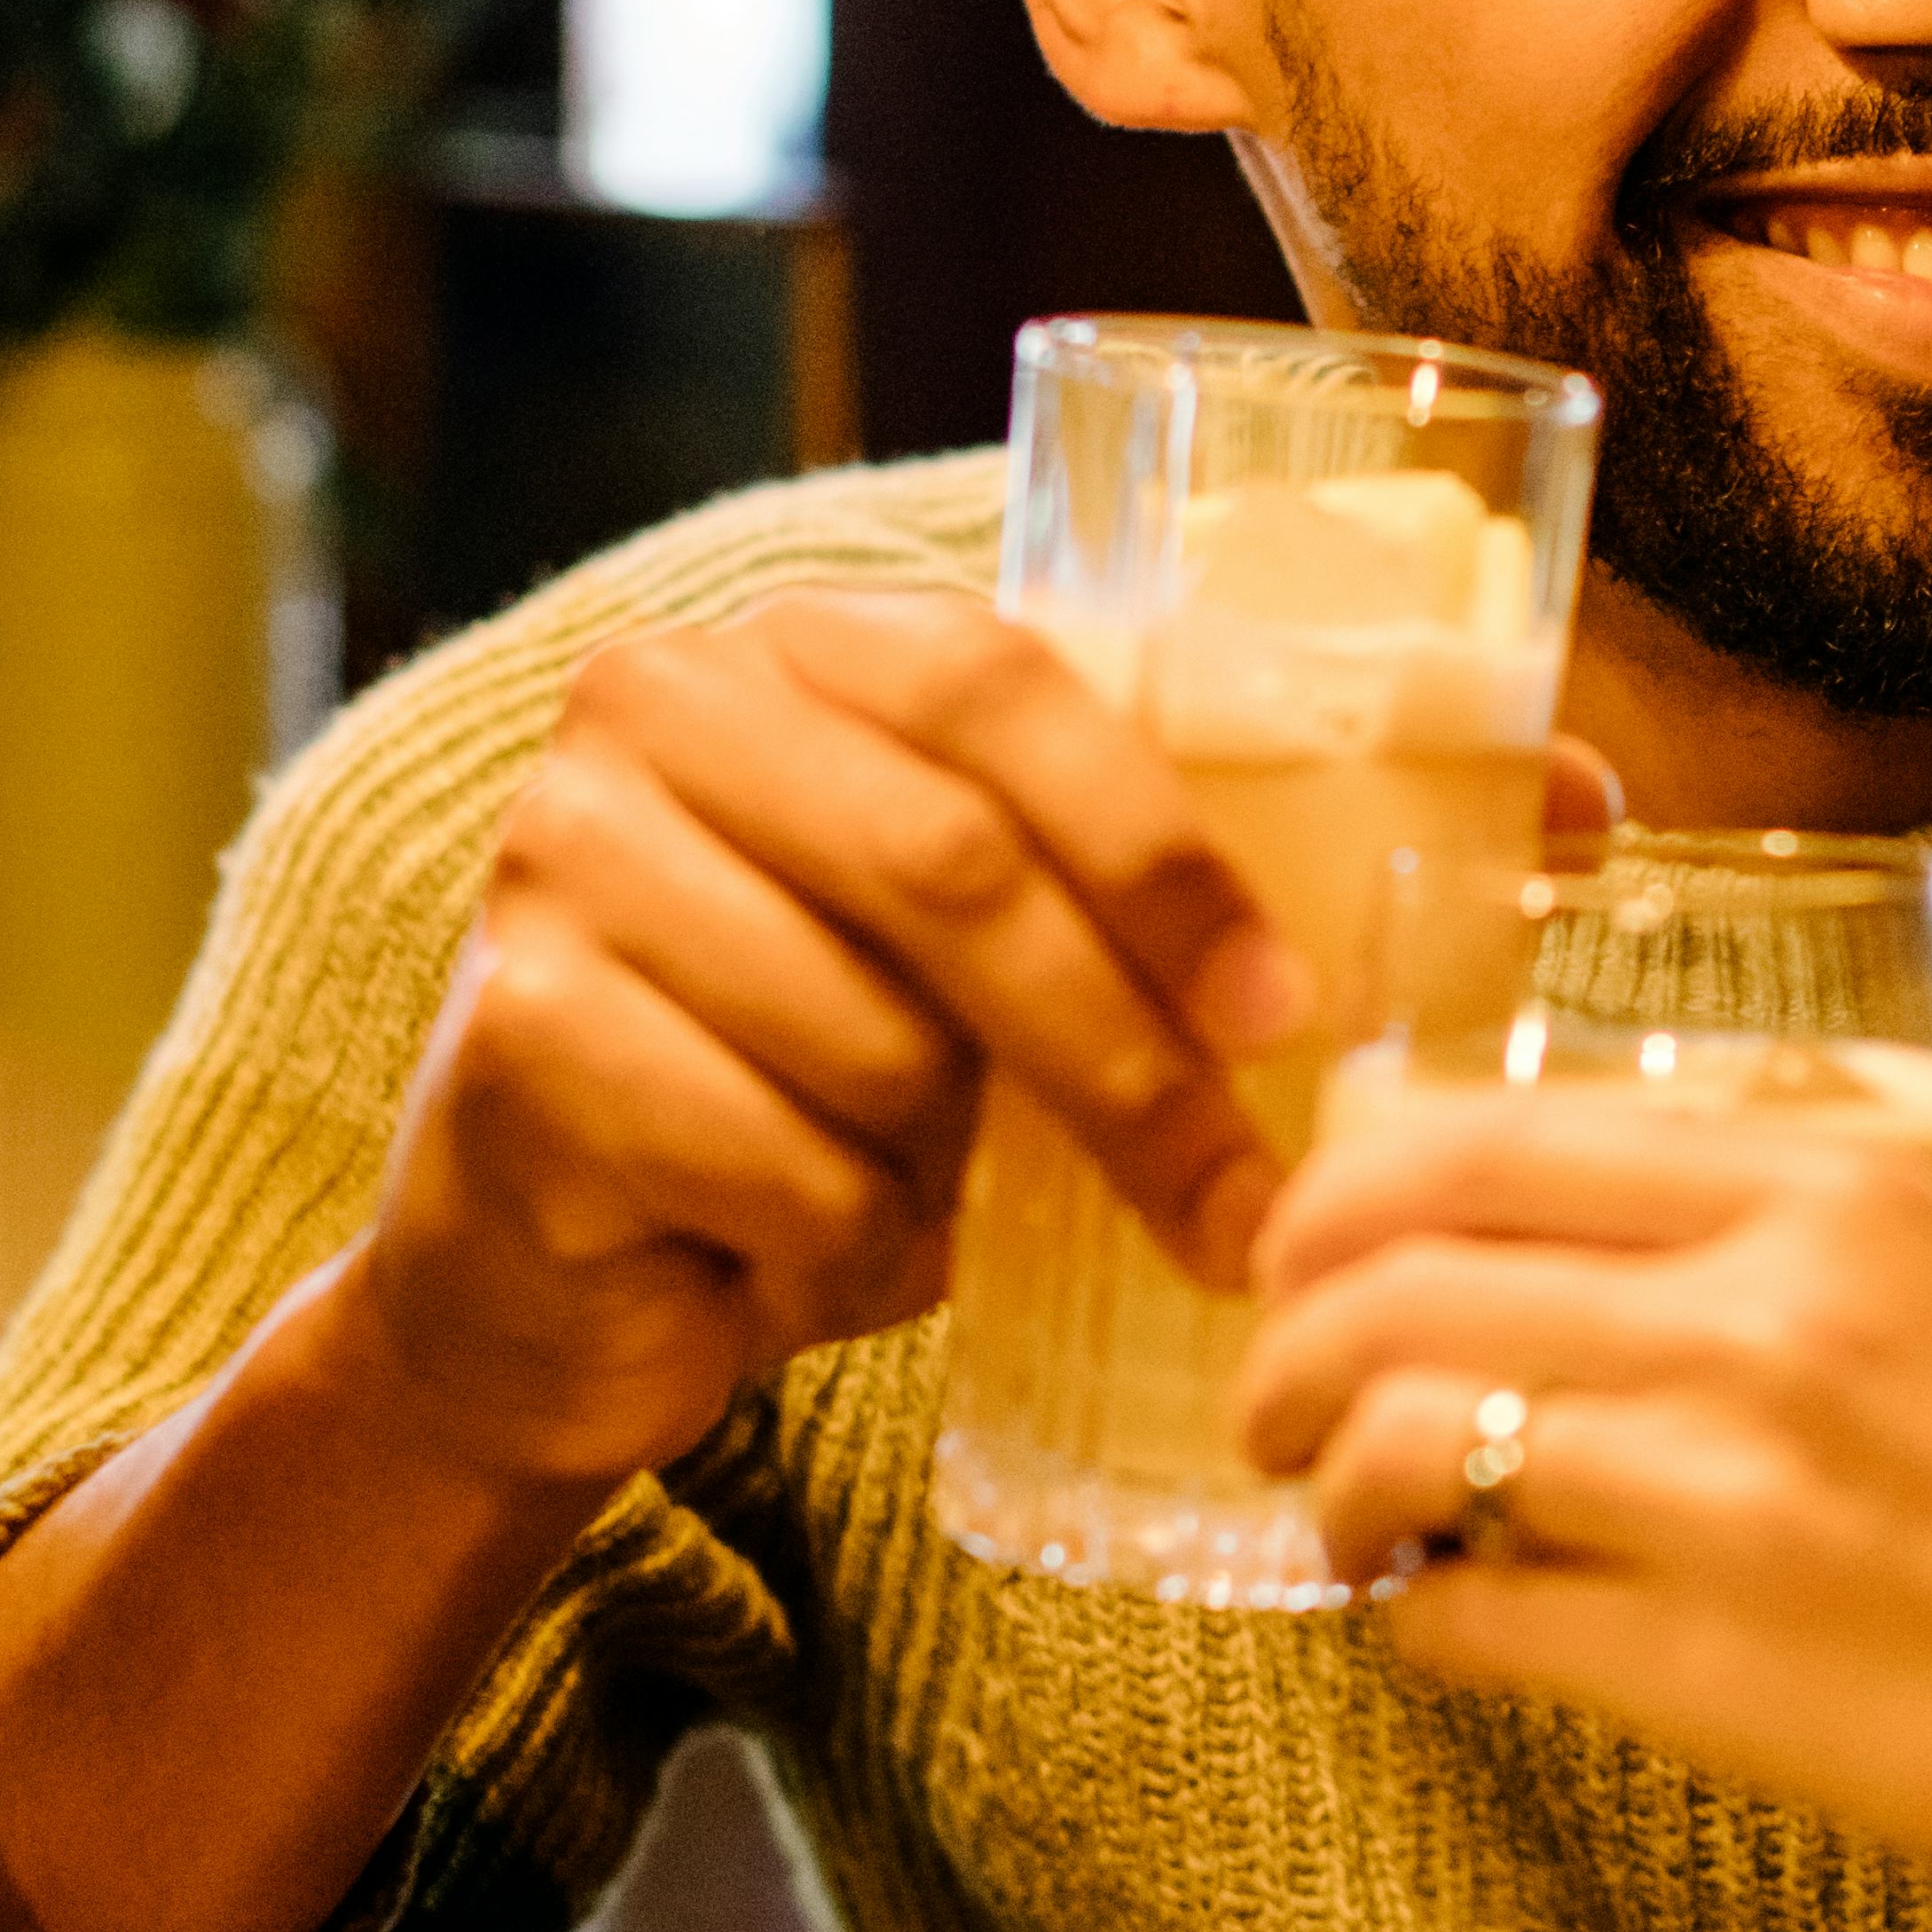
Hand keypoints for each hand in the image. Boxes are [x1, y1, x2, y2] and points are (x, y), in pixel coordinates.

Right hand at [347, 587, 1316, 1490]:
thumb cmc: (802, 1100)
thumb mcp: (965, 976)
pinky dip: (840, 1244)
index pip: (1002, 688)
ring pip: (877, 1041)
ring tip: (907, 1202)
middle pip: (957, 868)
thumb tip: (1413, 906)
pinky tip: (786, 1253)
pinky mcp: (518, 1035)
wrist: (552, 1285)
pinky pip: (780, 1163)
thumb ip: (1104, 904)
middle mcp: (652, 706)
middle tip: (1232, 1198)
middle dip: (1123, 1054)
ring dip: (946, 1172)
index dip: (1158, 852)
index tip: (1280, 1010)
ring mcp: (560, 858)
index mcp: (793, 646)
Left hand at [1235, 1094, 1931, 1877]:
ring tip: (1339, 1521)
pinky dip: (1412, 1623)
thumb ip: (1866, 1228)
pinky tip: (1445, 1625)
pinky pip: (1459, 1624)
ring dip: (1322, 1484)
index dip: (1338, 1191)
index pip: (1472, 1135)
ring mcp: (1721, 1495)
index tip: (1317, 1244)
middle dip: (1281, 1340)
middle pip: (1387, 1276)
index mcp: (1835, 1195)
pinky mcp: (1699, 1668)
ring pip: (1387, 1439)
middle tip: (1273, 1396)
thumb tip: (1703, 1201)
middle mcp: (1761, 1317)